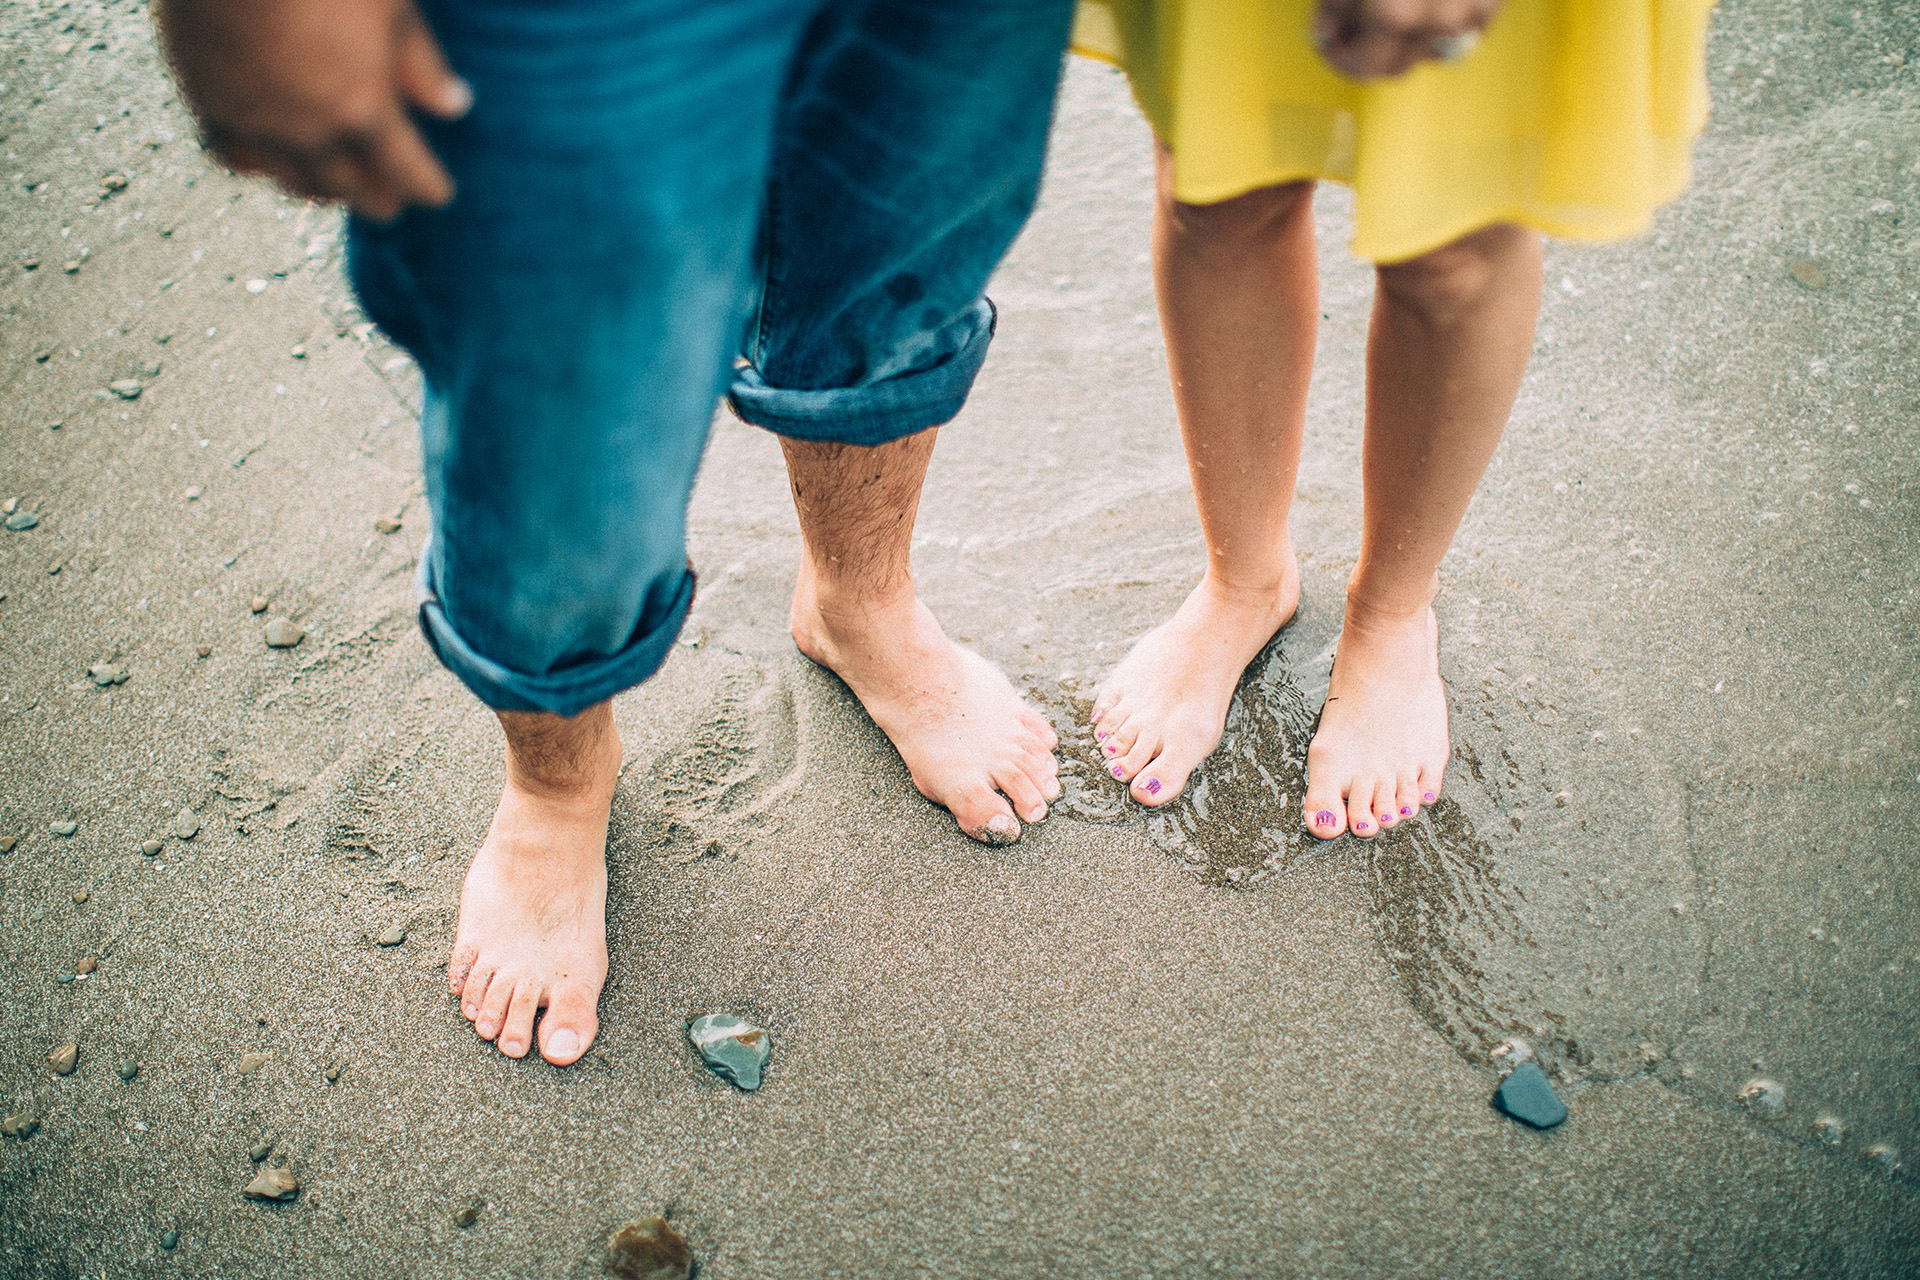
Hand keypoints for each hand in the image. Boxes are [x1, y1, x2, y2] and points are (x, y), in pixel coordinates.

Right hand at [152, 0, 471, 220]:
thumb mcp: (392, 5)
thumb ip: (422, 64)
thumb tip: (453, 105)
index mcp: (364, 109)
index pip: (408, 172)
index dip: (428, 187)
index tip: (437, 194)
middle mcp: (309, 130)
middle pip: (353, 189)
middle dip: (377, 199)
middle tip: (388, 203)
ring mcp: (255, 121)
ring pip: (295, 181)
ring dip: (322, 190)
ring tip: (335, 188)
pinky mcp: (208, 102)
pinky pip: (233, 155)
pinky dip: (256, 165)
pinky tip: (265, 162)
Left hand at [1311, 0, 1503, 80]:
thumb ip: (1336, 5)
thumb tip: (1325, 35)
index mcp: (1396, 16)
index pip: (1364, 68)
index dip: (1341, 59)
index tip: (1332, 45)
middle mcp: (1438, 23)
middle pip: (1398, 68)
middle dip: (1373, 55)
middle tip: (1356, 29)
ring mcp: (1472, 12)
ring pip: (1433, 52)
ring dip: (1411, 41)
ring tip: (1399, 7)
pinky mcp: (1494, 0)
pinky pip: (1466, 29)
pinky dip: (1445, 22)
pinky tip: (1433, 0)